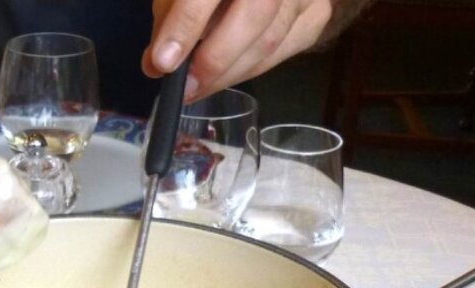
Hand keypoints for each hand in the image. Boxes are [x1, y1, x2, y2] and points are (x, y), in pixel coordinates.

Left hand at [144, 0, 337, 99]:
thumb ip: (169, 17)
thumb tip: (156, 64)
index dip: (185, 25)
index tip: (162, 62)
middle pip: (256, 14)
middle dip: (214, 60)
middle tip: (185, 88)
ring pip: (270, 40)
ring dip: (229, 74)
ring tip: (197, 89)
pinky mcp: (317, 13)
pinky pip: (285, 50)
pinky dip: (251, 69)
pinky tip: (226, 76)